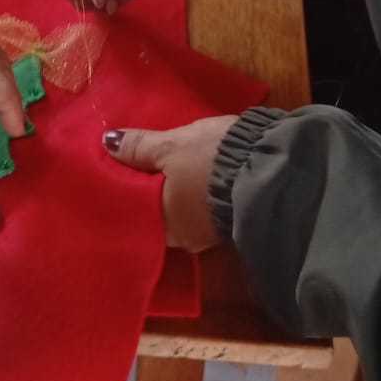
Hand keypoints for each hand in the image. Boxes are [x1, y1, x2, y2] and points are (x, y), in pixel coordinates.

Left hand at [104, 117, 238, 250]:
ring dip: (169, 189)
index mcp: (164, 224)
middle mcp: (184, 238)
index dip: (121, 189)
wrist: (275, 164)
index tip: (111, 169)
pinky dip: (188, 189)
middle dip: (146, 189)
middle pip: (154, 211)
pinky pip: (197, 204)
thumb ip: (139, 147)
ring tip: (158, 161)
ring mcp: (208, 231)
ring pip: (178, 208)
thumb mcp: (172, 145)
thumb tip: (106, 143)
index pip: (131, 211)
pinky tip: (186, 171)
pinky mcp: (228, 217)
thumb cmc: (214, 158)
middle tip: (133, 160)